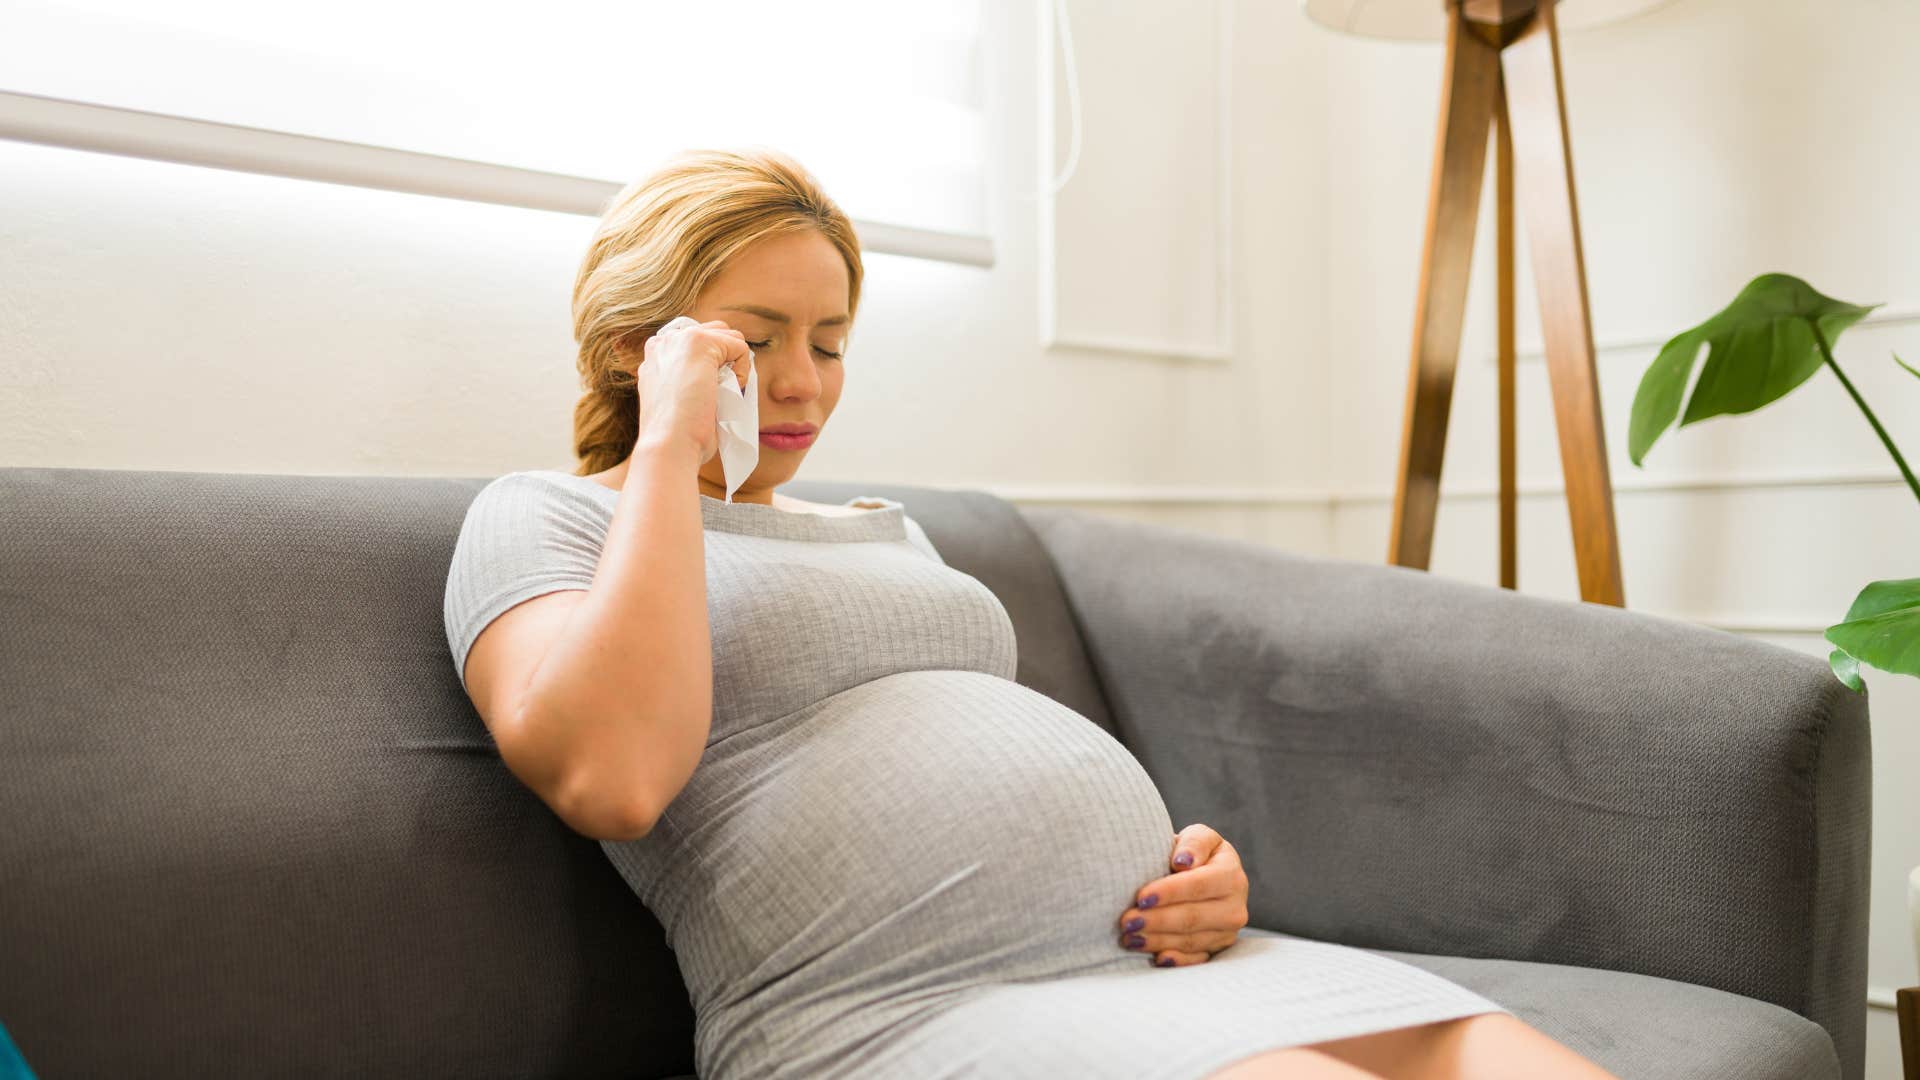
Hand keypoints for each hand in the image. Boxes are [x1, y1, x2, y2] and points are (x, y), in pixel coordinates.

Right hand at [629, 318, 752, 465]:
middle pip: (713, 332)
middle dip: (726, 359)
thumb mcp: (676, 400)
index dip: (712, 365)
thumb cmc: (676, 435)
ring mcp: (679, 339)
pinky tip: (729, 391)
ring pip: (729, 336)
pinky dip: (743, 371)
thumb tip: (720, 375)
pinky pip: (739, 346)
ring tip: (725, 393)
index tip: (708, 393)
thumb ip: (688, 379)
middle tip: (721, 392)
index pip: (695, 343)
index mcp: (655, 355)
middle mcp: (664, 341)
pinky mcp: (700, 342)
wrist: (669, 444)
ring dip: (735, 365)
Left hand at [1116, 823, 1248, 967]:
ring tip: (1129, 937)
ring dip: (1158, 940)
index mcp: (1231, 874)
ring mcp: (1228, 931)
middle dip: (1157, 920)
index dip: (1169, 892)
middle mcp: (1235, 906)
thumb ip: (1193, 843)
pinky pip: (1196, 959)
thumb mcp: (1197, 838)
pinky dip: (1176, 960)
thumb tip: (1183, 862)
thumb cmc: (1192, 854)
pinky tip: (1157, 958)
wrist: (1202, 876)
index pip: (1198, 885)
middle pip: (1193, 917)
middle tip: (1127, 922)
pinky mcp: (1218, 949)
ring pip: (1191, 941)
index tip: (1141, 897)